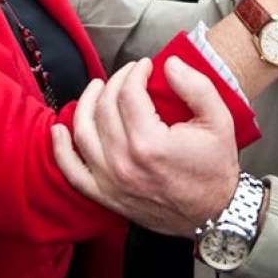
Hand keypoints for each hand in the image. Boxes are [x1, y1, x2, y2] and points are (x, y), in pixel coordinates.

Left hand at [51, 57, 239, 234]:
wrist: (214, 214)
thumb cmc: (215, 169)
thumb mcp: (219, 120)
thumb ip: (195, 86)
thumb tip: (169, 63)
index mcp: (150, 144)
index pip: (128, 94)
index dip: (135, 72)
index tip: (145, 66)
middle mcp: (124, 163)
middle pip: (105, 108)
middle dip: (116, 82)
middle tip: (129, 74)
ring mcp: (111, 182)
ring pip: (83, 132)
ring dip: (86, 103)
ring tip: (98, 87)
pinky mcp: (106, 196)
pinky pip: (73, 171)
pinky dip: (60, 150)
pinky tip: (58, 130)